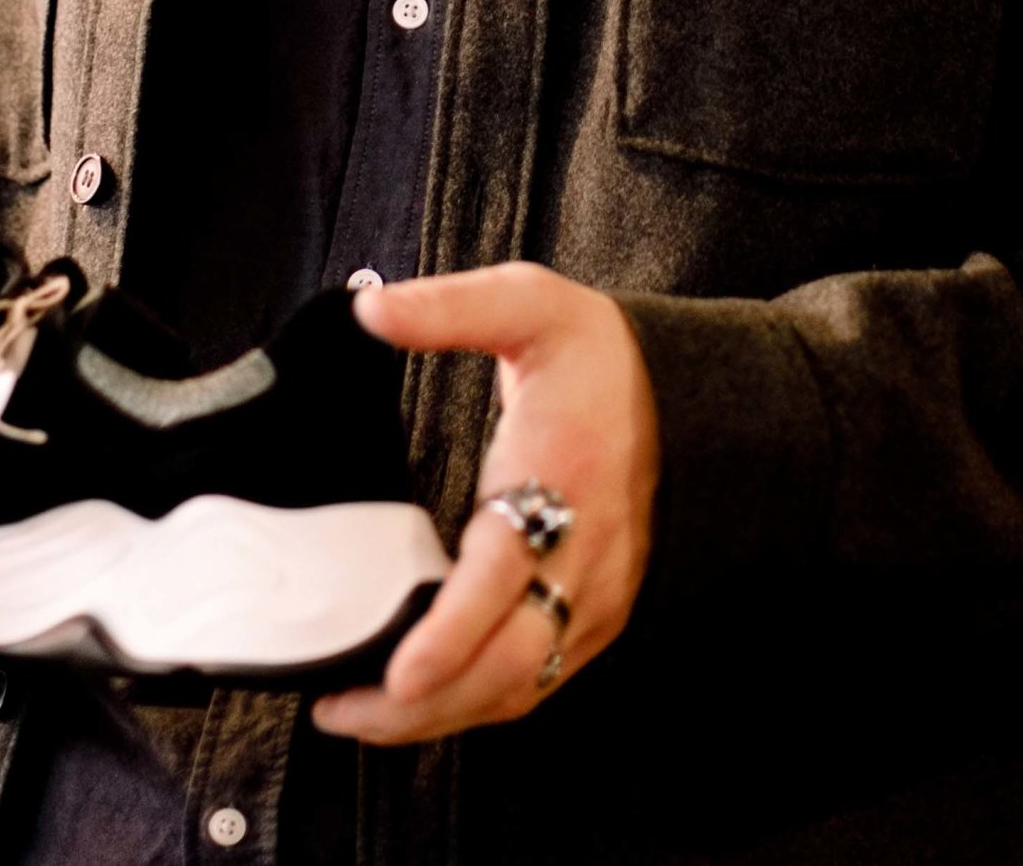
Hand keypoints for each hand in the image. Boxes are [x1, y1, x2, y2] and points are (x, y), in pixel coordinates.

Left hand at [314, 265, 655, 743]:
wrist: (681, 392)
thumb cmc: (596, 355)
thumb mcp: (526, 303)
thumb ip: (448, 308)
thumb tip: (371, 308)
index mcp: (560, 480)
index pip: (502, 577)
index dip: (449, 635)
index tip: (398, 674)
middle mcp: (583, 555)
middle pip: (508, 664)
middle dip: (424, 706)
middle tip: (340, 711)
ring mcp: (596, 595)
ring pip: (521, 686)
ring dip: (443, 716)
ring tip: (364, 718)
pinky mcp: (598, 616)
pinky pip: (538, 680)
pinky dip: (478, 705)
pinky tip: (427, 704)